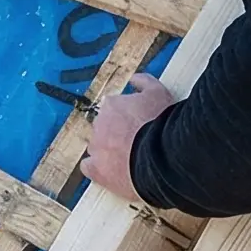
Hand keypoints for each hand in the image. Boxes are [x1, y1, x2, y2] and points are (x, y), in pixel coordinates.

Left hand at [78, 73, 177, 202]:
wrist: (161, 156)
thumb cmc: (161, 123)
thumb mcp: (158, 93)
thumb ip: (144, 82)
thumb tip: (134, 79)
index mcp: (111, 105)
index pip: (113, 109)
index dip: (127, 118)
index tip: (138, 124)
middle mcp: (99, 125)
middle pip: (105, 128)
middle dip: (118, 134)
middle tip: (137, 142)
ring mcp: (96, 148)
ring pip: (97, 147)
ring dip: (109, 151)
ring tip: (129, 159)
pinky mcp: (97, 170)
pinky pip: (89, 167)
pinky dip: (97, 168)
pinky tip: (110, 171)